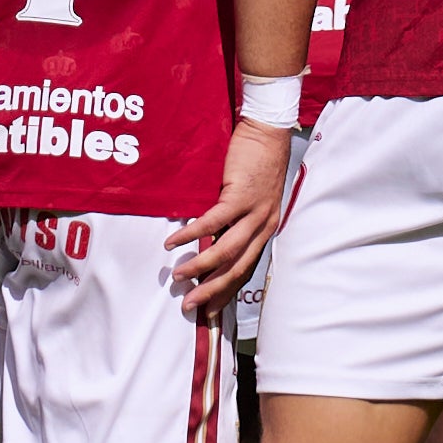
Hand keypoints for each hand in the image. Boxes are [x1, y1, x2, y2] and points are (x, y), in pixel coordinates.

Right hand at [171, 118, 296, 313]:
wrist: (268, 132)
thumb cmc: (257, 162)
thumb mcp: (251, 199)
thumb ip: (235, 220)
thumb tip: (208, 240)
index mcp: (266, 229)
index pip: (246, 269)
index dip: (227, 292)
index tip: (209, 311)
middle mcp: (264, 226)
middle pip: (237, 268)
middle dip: (212, 290)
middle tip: (190, 307)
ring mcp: (254, 212)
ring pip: (226, 250)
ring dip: (200, 266)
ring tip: (178, 276)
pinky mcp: (240, 196)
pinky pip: (213, 221)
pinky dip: (192, 233)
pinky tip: (174, 242)